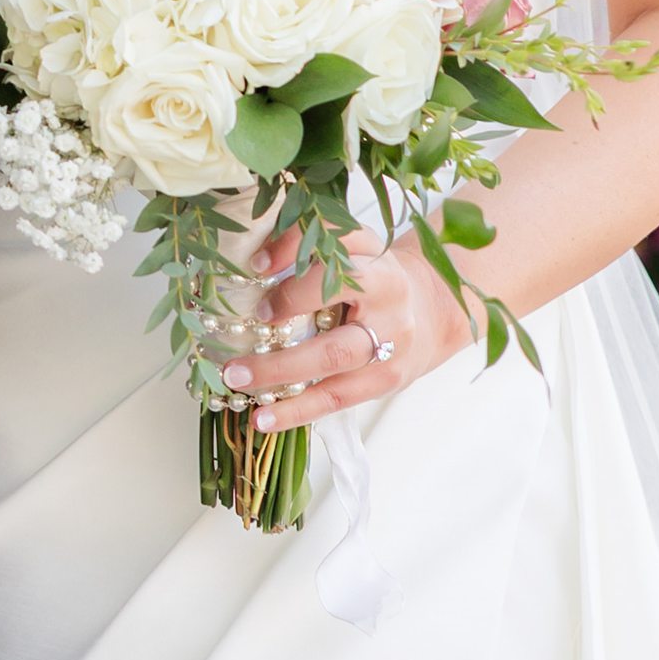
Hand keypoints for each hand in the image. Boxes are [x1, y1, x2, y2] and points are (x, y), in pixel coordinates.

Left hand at [221, 222, 475, 429]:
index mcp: (380, 268)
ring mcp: (389, 351)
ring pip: (333, 368)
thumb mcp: (350, 244)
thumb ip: (309, 240)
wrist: (425, 310)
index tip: (256, 269)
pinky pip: (336, 399)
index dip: (296, 270)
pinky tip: (262, 419)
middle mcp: (390, 311)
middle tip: (233, 361)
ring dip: (281, 380)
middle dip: (281, 352)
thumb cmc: (371, 272)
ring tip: (237, 384)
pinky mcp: (384, 381)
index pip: (338, 267)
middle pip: (336, 338)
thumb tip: (258, 260)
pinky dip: (297, 412)